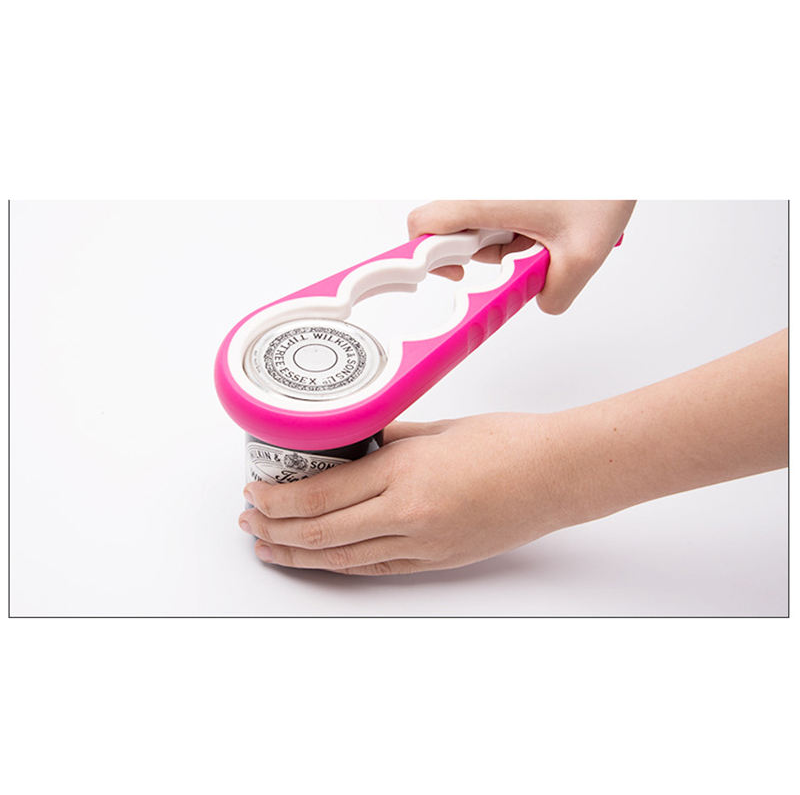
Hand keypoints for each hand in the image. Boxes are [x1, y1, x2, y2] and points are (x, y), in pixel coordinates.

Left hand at [238, 413, 580, 575]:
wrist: (559, 474)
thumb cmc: (508, 442)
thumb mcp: (436, 428)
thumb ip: (388, 440)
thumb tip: (352, 445)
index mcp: (404, 473)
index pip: (319, 494)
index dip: (279, 499)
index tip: (255, 492)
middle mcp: (407, 516)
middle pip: (322, 532)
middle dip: (277, 529)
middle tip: (250, 522)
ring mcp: (424, 545)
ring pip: (344, 558)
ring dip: (301, 555)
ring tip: (271, 549)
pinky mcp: (439, 560)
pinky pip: (377, 567)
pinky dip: (342, 565)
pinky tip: (323, 562)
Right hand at [409, 200, 634, 313]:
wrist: (620, 145)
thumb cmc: (603, 181)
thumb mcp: (584, 254)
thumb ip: (554, 293)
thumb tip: (540, 300)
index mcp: (485, 199)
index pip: (422, 226)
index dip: (425, 258)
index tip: (457, 275)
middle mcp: (481, 185)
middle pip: (453, 229)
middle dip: (485, 252)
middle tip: (522, 255)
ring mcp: (492, 181)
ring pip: (478, 220)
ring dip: (505, 239)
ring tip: (545, 234)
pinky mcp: (507, 181)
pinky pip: (497, 207)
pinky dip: (517, 223)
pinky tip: (546, 221)